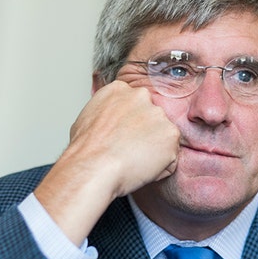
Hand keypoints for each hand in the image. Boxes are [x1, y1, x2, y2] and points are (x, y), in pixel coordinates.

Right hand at [34, 81, 179, 244]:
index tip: (123, 137)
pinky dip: (161, 167)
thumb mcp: (87, 119)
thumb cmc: (86, 149)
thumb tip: (108, 121)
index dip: (131, 125)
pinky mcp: (171, 134)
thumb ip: (105, 113)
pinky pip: (171, 156)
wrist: (94, 166)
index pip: (135, 105)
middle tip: (129, 152)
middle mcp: (141, 96)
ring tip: (132, 162)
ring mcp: (158, 114)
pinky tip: (142, 169)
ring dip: (154, 151)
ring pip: (162, 138)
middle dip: (145, 135)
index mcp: (119, 89)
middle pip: (151, 118)